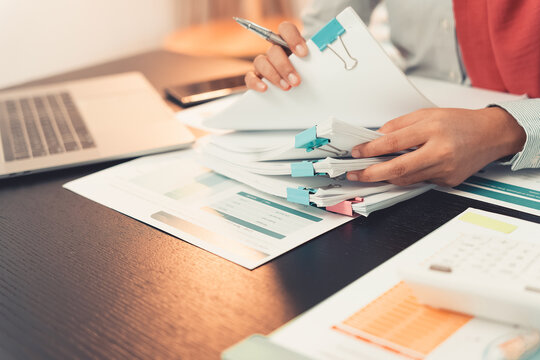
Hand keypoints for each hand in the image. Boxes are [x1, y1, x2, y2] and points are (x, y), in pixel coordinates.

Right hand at [245, 22, 308, 91]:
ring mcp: (263, 64)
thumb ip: (312, 62)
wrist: (300, 89)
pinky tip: (265, 88)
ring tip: (286, 87)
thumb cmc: (305, 74)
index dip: (293, 38)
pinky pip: (250, 77)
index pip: (285, 29)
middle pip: (273, 50)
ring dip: (273, 75)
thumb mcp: (311, 66)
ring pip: (261, 62)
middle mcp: (274, 51)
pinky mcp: (255, 77)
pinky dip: (256, 82)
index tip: (304, 54)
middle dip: (285, 66)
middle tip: (296, 80)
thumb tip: (320, 66)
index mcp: (288, 42)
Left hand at [346, 107, 525, 186]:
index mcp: (432, 129)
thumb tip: (377, 137)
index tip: (356, 152)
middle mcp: (440, 151)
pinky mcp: (448, 181)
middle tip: (355, 174)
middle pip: (398, 168)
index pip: (394, 142)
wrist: (492, 135)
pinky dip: (407, 177)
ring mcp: (445, 170)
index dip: (371, 149)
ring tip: (370, 173)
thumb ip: (400, 125)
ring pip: (406, 179)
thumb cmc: (461, 122)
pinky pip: (420, 181)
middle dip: (371, 174)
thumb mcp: (428, 114)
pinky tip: (400, 171)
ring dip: (385, 177)